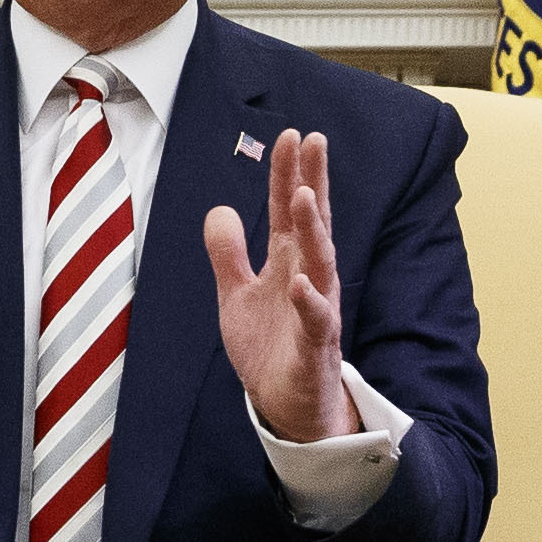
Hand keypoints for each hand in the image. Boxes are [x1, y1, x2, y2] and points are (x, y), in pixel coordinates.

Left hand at [204, 128, 352, 445]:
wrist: (285, 406)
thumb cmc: (268, 346)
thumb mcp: (235, 295)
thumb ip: (228, 253)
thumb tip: (221, 209)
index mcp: (288, 262)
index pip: (290, 210)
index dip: (289, 174)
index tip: (290, 135)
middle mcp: (308, 278)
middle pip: (314, 224)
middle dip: (313, 182)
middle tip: (315, 141)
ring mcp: (315, 311)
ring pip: (320, 264)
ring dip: (314, 230)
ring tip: (305, 196)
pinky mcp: (315, 347)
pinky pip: (316, 321)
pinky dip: (310, 301)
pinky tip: (302, 281)